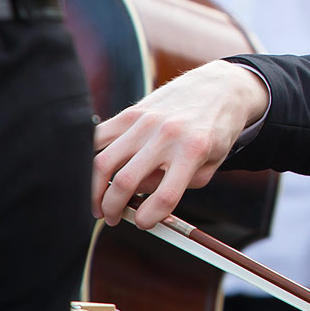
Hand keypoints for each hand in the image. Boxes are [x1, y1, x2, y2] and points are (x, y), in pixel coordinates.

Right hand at [92, 60, 270, 228]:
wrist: (220, 88)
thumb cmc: (217, 129)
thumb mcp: (213, 163)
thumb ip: (182, 185)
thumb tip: (142, 201)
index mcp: (194, 151)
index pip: (164, 197)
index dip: (148, 218)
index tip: (143, 222)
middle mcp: (167, 135)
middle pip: (124, 182)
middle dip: (112, 208)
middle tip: (111, 217)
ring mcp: (146, 122)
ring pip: (103, 162)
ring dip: (94, 189)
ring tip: (98, 202)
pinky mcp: (131, 112)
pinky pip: (98, 138)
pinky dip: (89, 158)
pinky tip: (95, 173)